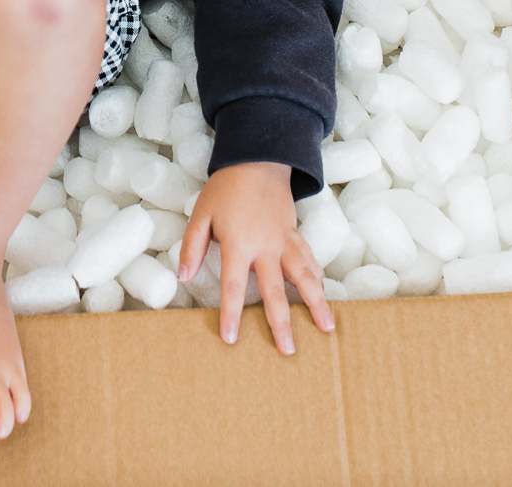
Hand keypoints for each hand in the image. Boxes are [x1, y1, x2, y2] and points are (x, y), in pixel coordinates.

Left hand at [176, 161, 334, 354]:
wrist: (258, 161)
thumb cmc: (225, 189)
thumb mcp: (201, 214)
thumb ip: (192, 247)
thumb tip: (184, 278)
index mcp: (239, 244)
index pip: (233, 286)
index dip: (230, 314)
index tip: (231, 339)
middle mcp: (266, 247)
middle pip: (275, 291)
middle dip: (281, 322)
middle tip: (288, 351)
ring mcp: (285, 241)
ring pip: (304, 276)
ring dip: (316, 303)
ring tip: (327, 328)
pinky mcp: (295, 235)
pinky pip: (310, 260)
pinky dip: (318, 278)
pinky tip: (324, 296)